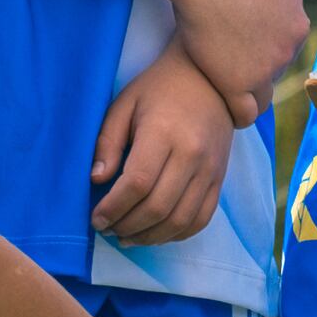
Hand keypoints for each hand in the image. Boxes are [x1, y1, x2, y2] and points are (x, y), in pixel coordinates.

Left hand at [91, 53, 235, 245]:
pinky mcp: (220, 178)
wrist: (212, 79)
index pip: (137, 183)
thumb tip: (97, 180)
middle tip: (107, 229)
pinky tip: (156, 233)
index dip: (113, 208)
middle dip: (127, 226)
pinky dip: (177, 234)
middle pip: (158, 207)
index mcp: (163, 133)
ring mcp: (210, 169)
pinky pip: (201, 218)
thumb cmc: (159, 89)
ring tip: (127, 237)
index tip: (96, 219)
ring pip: (180, 220)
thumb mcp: (124, 104)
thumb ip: (107, 142)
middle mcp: (192, 154)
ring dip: (150, 237)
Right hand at [161, 0, 315, 105]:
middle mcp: (289, 49)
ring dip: (246, 93)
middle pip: (274, 72)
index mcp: (298, 26)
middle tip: (230, 66)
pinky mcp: (240, 83)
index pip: (286, 51)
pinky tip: (227, 112)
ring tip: (225, 90)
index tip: (245, 51)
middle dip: (255, 71)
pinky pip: (246, 113)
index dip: (263, 52)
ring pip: (261, 95)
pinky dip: (239, 116)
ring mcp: (266, 68)